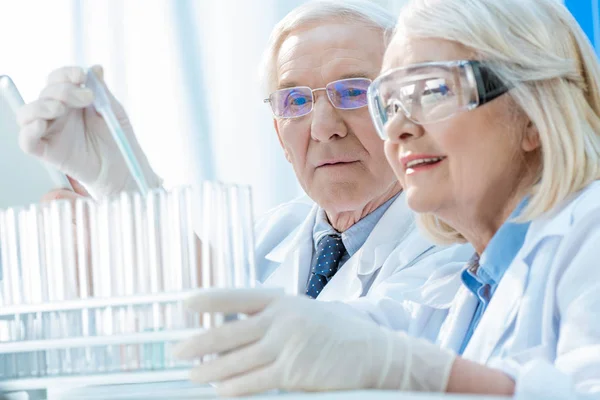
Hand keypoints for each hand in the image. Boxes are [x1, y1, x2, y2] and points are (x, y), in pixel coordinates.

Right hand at [17, 66, 160, 198]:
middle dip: (64, 90)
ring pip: (28, 113)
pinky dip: (29, 131)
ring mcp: (50, 131)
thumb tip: (96, 68)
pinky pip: (27, 140)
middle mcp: (57, 113)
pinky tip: (42, 124)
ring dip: (41, 106)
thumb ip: (102, 91)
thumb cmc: (117, 139)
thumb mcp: (113, 112)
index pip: (58, 79)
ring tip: (61, 108)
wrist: (122, 168)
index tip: (82, 76)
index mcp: (72, 100)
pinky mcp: (47, 150)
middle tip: (87, 98)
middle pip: (45, 93)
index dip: (66, 74)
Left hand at [173, 289, 455, 396]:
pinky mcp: (293, 371)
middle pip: (229, 332)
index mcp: (282, 300)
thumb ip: (272, 317)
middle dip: (199, 343)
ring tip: (193, 375)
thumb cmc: (335, 332)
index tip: (185, 304)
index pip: (237, 296)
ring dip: (210, 370)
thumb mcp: (303, 312)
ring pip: (237, 360)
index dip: (210, 299)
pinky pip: (254, 381)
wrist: (372, 352)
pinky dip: (233, 387)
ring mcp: (287, 344)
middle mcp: (282, 318)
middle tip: (177, 350)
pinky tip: (219, 391)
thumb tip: (236, 329)